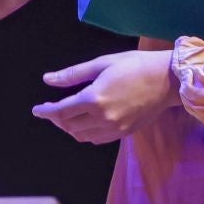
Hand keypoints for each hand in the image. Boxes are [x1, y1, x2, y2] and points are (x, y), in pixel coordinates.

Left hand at [31, 50, 178, 143]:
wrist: (167, 80)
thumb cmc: (134, 65)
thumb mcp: (101, 64)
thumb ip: (72, 75)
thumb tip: (47, 80)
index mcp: (94, 98)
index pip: (61, 111)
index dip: (46, 111)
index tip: (37, 110)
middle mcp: (103, 117)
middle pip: (69, 125)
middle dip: (56, 119)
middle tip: (52, 109)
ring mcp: (115, 128)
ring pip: (81, 135)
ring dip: (70, 127)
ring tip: (66, 115)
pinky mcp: (124, 133)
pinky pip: (97, 139)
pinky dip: (85, 133)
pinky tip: (85, 122)